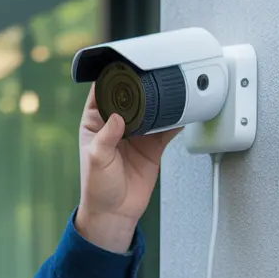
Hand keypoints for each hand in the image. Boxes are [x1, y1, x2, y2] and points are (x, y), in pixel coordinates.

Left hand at [76, 85, 182, 252]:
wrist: (116, 213)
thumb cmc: (98, 188)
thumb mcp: (96, 160)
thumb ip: (106, 138)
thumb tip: (117, 116)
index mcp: (94, 122)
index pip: (102, 91)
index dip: (112, 76)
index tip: (125, 64)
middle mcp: (115, 124)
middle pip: (130, 95)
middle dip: (141, 84)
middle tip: (154, 70)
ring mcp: (136, 133)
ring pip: (151, 108)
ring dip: (160, 99)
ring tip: (171, 86)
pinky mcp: (153, 145)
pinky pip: (168, 126)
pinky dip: (176, 118)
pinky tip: (184, 110)